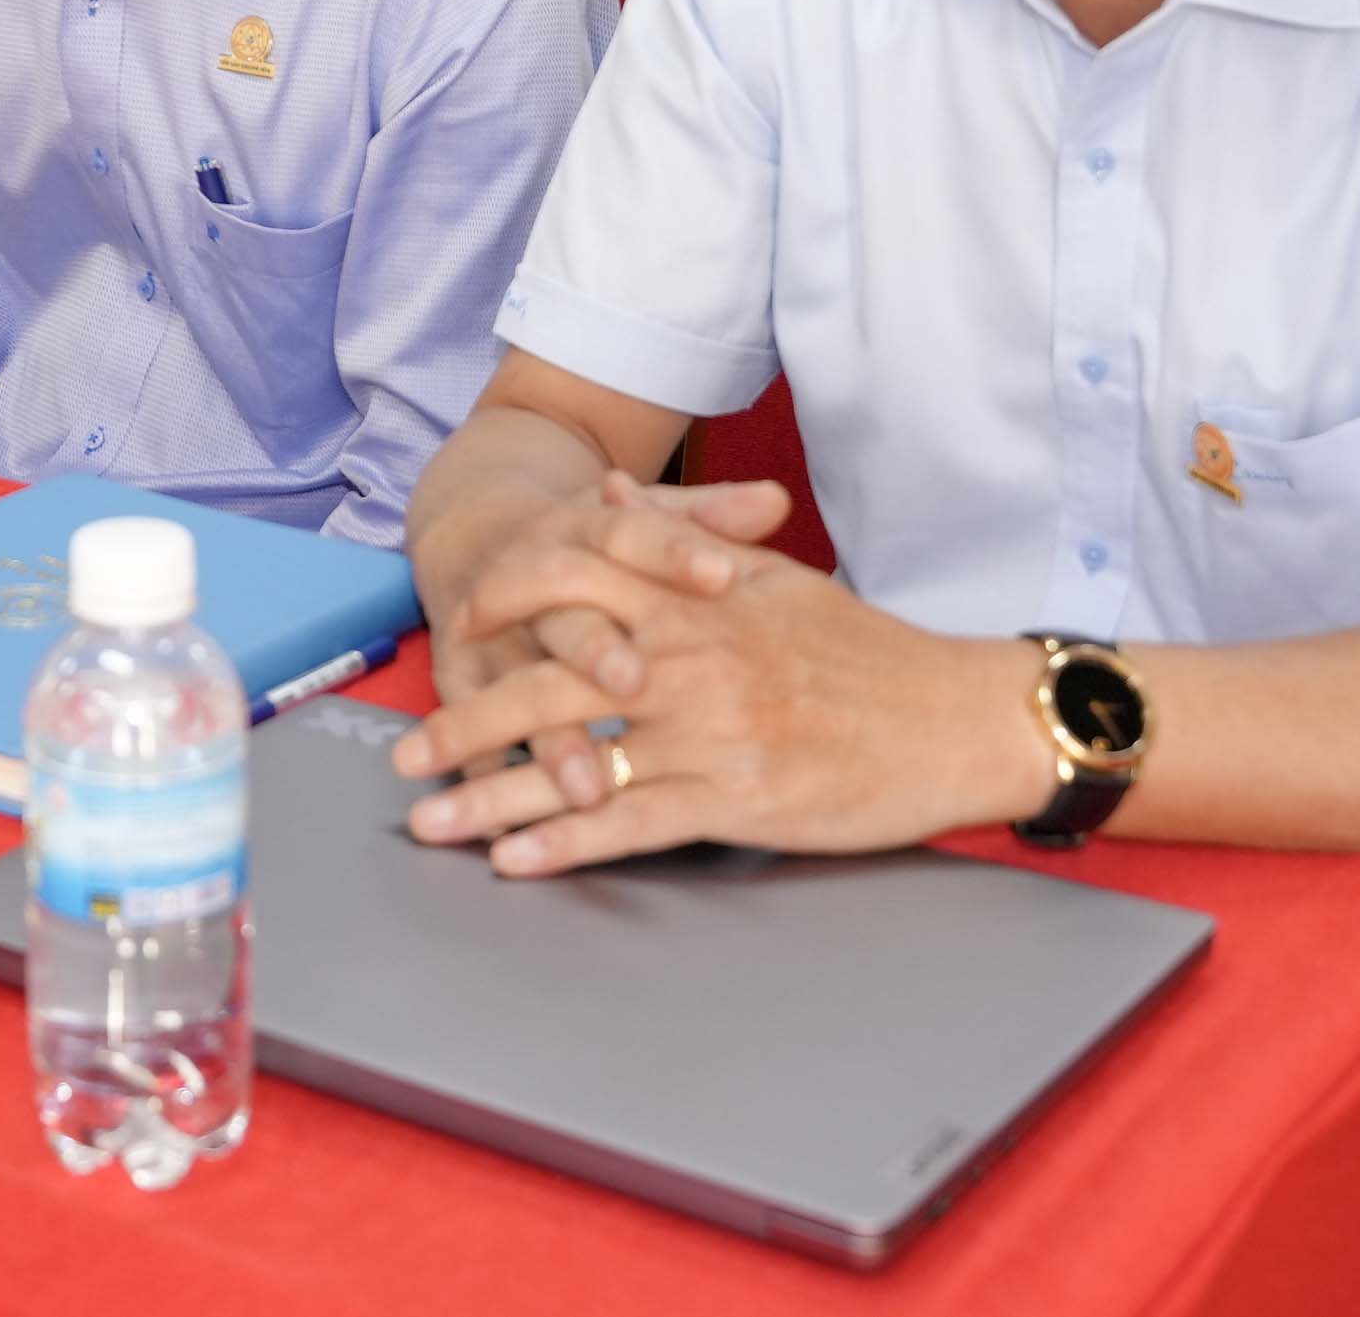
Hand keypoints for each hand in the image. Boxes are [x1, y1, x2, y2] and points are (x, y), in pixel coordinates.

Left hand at [393, 504, 1049, 874]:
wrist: (954, 716)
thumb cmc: (867, 650)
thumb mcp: (770, 574)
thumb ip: (674, 539)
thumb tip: (598, 497)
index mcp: (695, 599)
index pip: (571, 583)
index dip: (500, 605)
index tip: (452, 626)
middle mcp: (689, 660)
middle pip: (549, 684)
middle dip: (466, 722)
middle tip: (405, 752)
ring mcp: (709, 732)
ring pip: (574, 766)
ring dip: (492, 800)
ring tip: (430, 821)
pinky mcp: (736, 798)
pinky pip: (630, 825)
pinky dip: (565, 847)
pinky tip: (514, 862)